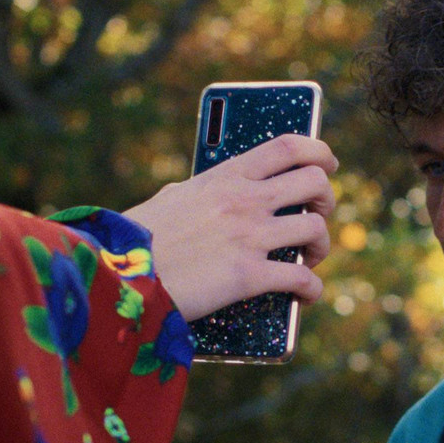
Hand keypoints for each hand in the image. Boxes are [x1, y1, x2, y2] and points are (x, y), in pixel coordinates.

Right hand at [123, 135, 337, 321]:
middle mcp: (243, 200)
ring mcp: (248, 236)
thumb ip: (195, 193)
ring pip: (315, 229)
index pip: (287, 146)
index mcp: (224, 177)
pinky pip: (301, 280)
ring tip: (310, 258)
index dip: (318, 151)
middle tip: (320, 214)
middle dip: (326, 199)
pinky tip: (306, 296)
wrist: (115, 277)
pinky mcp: (248, 276)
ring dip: (321, 246)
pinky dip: (311, 290)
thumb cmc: (134, 242)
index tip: (328, 162)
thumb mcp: (168, 201)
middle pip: (314, 182)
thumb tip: (198, 192)